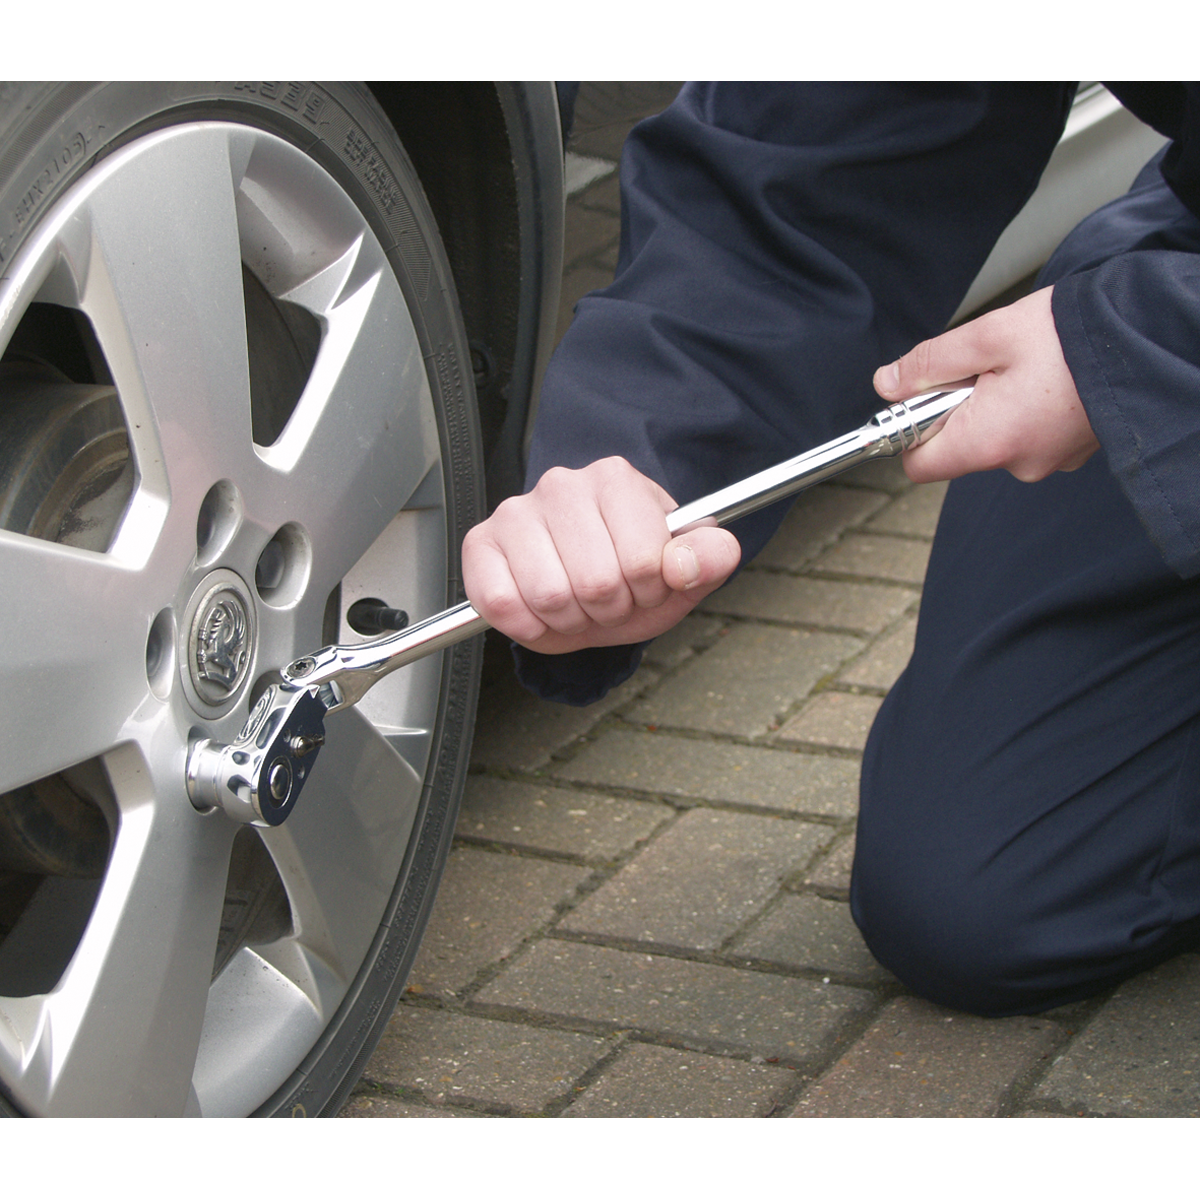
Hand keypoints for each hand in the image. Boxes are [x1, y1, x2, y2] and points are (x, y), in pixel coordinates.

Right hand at [462, 456, 741, 653]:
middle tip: (607, 599)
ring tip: (576, 603)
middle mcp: (562, 485)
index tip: (645, 584)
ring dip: (569, 620)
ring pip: (549, 596)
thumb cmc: (633, 573)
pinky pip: (500, 601)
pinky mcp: (480, 544)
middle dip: (608, 609)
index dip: (649, 590)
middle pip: (596, 582)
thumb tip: (692, 562)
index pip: (644, 560)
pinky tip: (539, 610)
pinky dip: (526, 624)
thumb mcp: (684, 571)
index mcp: (616, 480)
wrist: (590, 588)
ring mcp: (516, 511)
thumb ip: (709, 559)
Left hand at [873, 286, 1098, 483]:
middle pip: (957, 448)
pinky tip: (1046, 379)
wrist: (1146, 336)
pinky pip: (1028, 435)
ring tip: (1024, 368)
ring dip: (995, 405)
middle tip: (986, 366)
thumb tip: (888, 384)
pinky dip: (1025, 410)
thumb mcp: (986, 336)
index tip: (921, 399)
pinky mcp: (1069, 451)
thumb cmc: (1069, 334)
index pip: (919, 465)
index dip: (910, 432)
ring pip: (995, 439)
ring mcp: (1048, 462)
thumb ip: (928, 364)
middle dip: (959, 407)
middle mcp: (1017, 464)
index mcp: (988, 442)